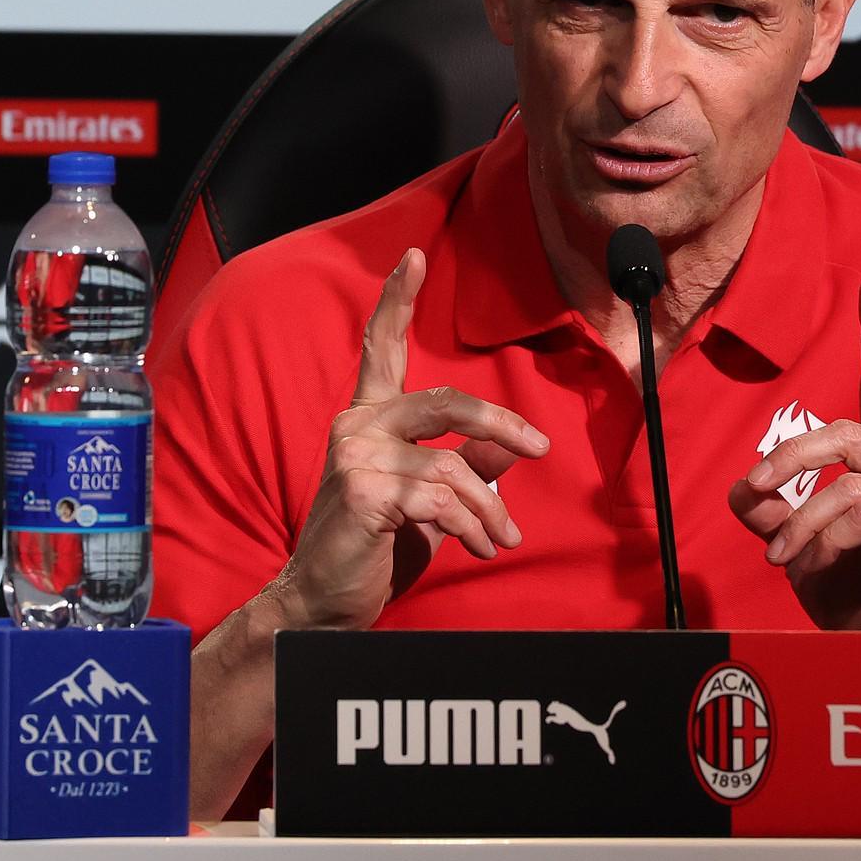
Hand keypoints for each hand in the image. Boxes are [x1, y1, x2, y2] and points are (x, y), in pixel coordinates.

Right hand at [267, 249, 549, 632]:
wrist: (322, 605)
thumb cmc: (373, 547)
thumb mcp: (428, 501)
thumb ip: (465, 465)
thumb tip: (510, 445)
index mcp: (368, 417)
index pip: (382, 347)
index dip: (397, 299)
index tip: (414, 255)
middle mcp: (356, 426)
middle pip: (446, 401)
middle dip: (500, 422)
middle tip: (538, 447)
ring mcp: (355, 456)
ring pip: (454, 466)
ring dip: (488, 508)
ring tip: (501, 539)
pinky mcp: (364, 491)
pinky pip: (441, 500)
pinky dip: (472, 526)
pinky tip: (479, 548)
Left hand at [729, 276, 860, 630]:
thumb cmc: (852, 599)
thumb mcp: (797, 547)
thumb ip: (770, 510)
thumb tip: (739, 489)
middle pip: (845, 430)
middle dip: (788, 457)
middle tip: (751, 492)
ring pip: (847, 479)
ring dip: (800, 520)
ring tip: (780, 556)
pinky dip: (823, 539)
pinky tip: (814, 566)